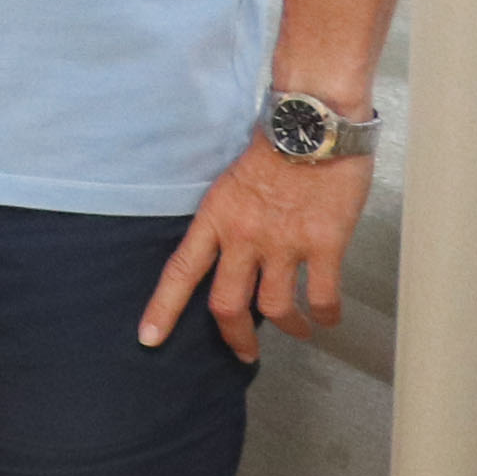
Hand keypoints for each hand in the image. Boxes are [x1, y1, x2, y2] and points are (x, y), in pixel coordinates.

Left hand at [141, 136, 370, 357]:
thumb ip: (229, 222)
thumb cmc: (275, 148)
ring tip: (298, 331)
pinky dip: (324, 315)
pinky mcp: (324, 244)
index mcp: (215, 218)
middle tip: (242, 353)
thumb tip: (233, 256)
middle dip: (233, 337)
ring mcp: (284, 243)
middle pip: (226, 304)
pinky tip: (326, 318)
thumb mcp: (232, 185)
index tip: (150, 339)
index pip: (180, 271)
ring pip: (275, 309)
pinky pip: (321, 296)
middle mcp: (244, 236)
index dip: (163, 309)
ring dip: (288, 328)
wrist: (312, 123)